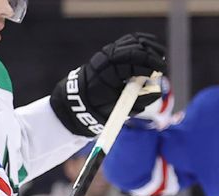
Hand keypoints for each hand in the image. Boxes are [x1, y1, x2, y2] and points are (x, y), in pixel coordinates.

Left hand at [50, 32, 166, 136]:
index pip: (130, 61)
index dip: (148, 65)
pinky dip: (145, 42)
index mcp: (104, 73)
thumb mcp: (114, 110)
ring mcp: (108, 51)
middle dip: (152, 56)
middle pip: (134, 48)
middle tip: (163, 67)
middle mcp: (105, 58)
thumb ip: (134, 103)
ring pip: (134, 41)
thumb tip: (157, 92)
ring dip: (150, 48)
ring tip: (161, 58)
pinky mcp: (112, 49)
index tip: (160, 73)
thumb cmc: (98, 106)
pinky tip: (155, 49)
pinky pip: (131, 40)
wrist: (79, 97)